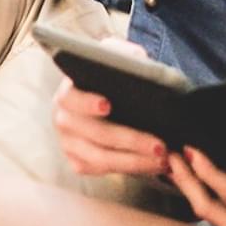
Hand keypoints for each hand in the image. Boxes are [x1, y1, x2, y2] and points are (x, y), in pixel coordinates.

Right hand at [52, 38, 169, 176]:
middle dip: (130, 141)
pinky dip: (129, 170)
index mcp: (67, 94)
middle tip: (160, 146)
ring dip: (134, 162)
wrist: (102, 101)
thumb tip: (134, 58)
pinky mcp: (77, 162)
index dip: (87, 102)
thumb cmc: (110, 81)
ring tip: (162, 160)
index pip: (72, 98)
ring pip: (100, 159)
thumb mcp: (114, 60)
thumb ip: (123, 54)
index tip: (108, 105)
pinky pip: (102, 171)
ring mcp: (68, 144)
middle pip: (95, 134)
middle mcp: (63, 120)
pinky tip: (151, 166)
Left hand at [169, 148, 225, 225]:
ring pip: (211, 215)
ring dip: (191, 191)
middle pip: (207, 208)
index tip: (192, 153)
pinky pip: (222, 219)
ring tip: (176, 170)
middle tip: (168, 158)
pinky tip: (203, 191)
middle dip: (185, 182)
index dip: (209, 173)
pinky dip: (206, 201)